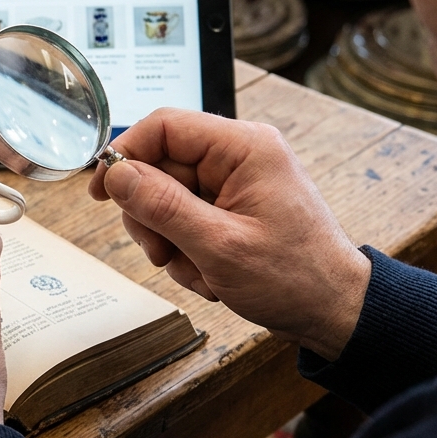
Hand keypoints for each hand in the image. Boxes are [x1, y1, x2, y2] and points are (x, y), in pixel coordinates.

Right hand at [87, 108, 369, 359]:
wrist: (334, 311)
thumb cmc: (295, 278)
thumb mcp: (219, 246)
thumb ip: (163, 206)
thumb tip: (116, 174)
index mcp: (244, 148)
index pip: (163, 126)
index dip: (125, 154)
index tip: (101, 191)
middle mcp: (239, 156)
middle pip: (159, 165)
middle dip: (150, 214)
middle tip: (161, 252)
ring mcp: (234, 182)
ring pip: (165, 196)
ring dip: (167, 238)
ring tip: (193, 268)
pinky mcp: (230, 206)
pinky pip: (183, 217)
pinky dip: (184, 249)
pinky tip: (208, 272)